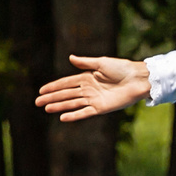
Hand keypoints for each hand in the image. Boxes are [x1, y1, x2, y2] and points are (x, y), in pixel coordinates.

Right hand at [35, 55, 150, 122]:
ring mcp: (94, 99)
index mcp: (87, 78)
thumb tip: (70, 57)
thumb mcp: (101, 63)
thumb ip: (85, 63)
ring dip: (59, 106)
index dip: (53, 87)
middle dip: (52, 98)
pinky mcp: (101, 108)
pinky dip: (74, 115)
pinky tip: (63, 117)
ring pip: (73, 103)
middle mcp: (88, 89)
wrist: (138, 79)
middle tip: (38, 102)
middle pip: (66, 94)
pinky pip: (85, 112)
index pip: (66, 83)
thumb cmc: (122, 68)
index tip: (41, 91)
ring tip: (47, 109)